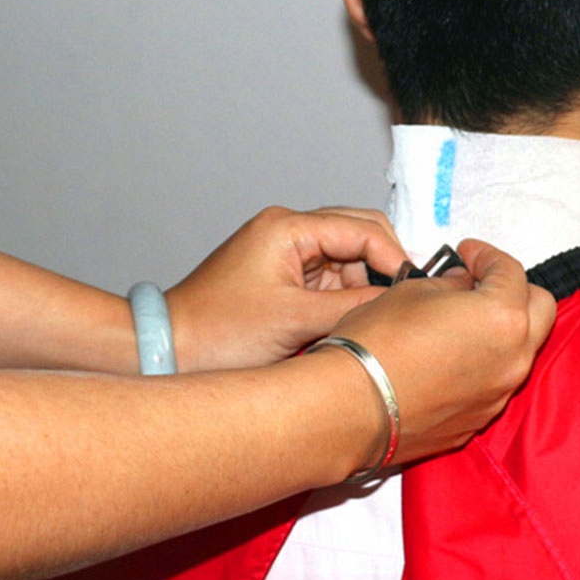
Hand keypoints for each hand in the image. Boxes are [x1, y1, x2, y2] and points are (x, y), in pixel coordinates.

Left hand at [165, 206, 406, 371]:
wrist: (166, 352)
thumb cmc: (218, 333)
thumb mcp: (296, 320)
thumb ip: (354, 306)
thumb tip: (400, 300)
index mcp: (289, 227)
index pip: (363, 228)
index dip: (394, 257)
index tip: (414, 290)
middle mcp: (288, 230)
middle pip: (359, 234)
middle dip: (382, 267)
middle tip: (402, 303)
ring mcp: (285, 252)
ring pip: (347, 259)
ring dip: (363, 286)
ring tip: (371, 322)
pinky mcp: (282, 276)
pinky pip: (328, 278)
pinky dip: (344, 298)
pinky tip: (350, 323)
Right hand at [322, 239, 555, 467]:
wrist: (351, 407)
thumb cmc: (378, 342)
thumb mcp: (413, 291)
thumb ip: (450, 285)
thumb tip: (462, 285)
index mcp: (503, 317)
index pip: (511, 271)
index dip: (487, 255)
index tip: (466, 252)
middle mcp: (514, 358)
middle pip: (539, 309)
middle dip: (513, 289)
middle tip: (478, 281)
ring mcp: (499, 393)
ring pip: (521, 348)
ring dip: (501, 327)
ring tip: (462, 318)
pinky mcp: (479, 419)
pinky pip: (496, 380)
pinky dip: (484, 360)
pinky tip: (450, 354)